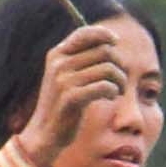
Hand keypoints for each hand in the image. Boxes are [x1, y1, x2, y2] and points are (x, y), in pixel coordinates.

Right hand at [23, 20, 136, 166]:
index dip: (104, 34)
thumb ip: (81, 58)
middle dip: (119, 65)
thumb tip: (111, 41)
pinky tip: (111, 97)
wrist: (44, 134)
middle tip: (120, 79)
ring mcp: (64, 80)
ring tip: (118, 90)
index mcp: (56, 55)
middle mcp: (59, 64)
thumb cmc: (63, 105)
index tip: (116, 42)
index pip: (85, 33)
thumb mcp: (65, 77)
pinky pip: (105, 86)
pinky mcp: (72, 98)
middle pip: (104, 51)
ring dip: (120, 80)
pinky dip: (114, 91)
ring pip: (109, 69)